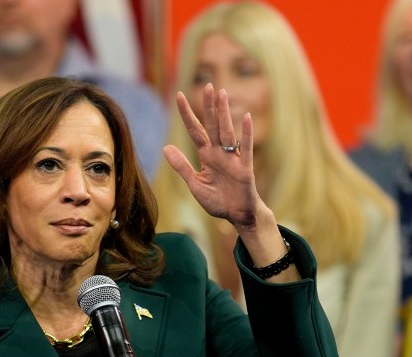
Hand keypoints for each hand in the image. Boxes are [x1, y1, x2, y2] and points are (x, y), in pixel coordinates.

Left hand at [161, 84, 274, 236]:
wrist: (237, 215)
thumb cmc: (218, 201)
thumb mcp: (195, 184)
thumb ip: (182, 166)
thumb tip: (165, 147)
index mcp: (206, 156)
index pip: (195, 131)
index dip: (187, 114)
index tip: (179, 95)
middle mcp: (219, 153)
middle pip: (212, 126)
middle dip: (209, 106)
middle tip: (207, 85)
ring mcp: (233, 159)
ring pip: (227, 132)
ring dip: (224, 114)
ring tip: (222, 94)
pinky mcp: (245, 168)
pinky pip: (245, 149)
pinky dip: (245, 134)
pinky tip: (245, 118)